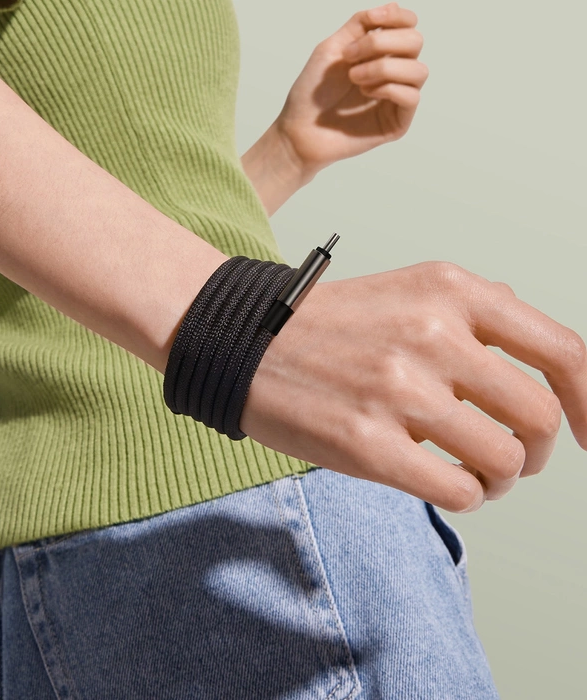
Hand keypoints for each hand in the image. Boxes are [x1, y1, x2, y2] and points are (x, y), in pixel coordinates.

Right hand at [241, 262, 586, 512]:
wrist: (242, 341)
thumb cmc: (324, 324)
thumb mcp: (405, 290)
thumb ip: (477, 313)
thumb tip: (541, 355)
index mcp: (449, 289)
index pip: (562, 352)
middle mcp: (432, 333)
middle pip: (539, 419)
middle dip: (537, 452)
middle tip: (510, 459)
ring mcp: (399, 388)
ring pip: (505, 462)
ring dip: (498, 480)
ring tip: (471, 475)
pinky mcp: (366, 443)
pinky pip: (458, 491)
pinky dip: (464, 497)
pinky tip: (441, 484)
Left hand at [274, 2, 427, 178]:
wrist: (299, 130)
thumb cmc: (312, 94)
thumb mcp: (333, 48)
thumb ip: (360, 25)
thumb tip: (392, 5)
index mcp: (381, 54)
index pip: (408, 26)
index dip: (396, 17)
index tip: (370, 21)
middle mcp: (393, 74)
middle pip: (415, 43)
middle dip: (382, 43)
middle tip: (350, 58)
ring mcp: (397, 99)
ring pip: (418, 71)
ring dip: (383, 68)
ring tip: (355, 78)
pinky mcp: (397, 123)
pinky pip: (412, 97)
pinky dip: (389, 89)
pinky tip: (365, 94)